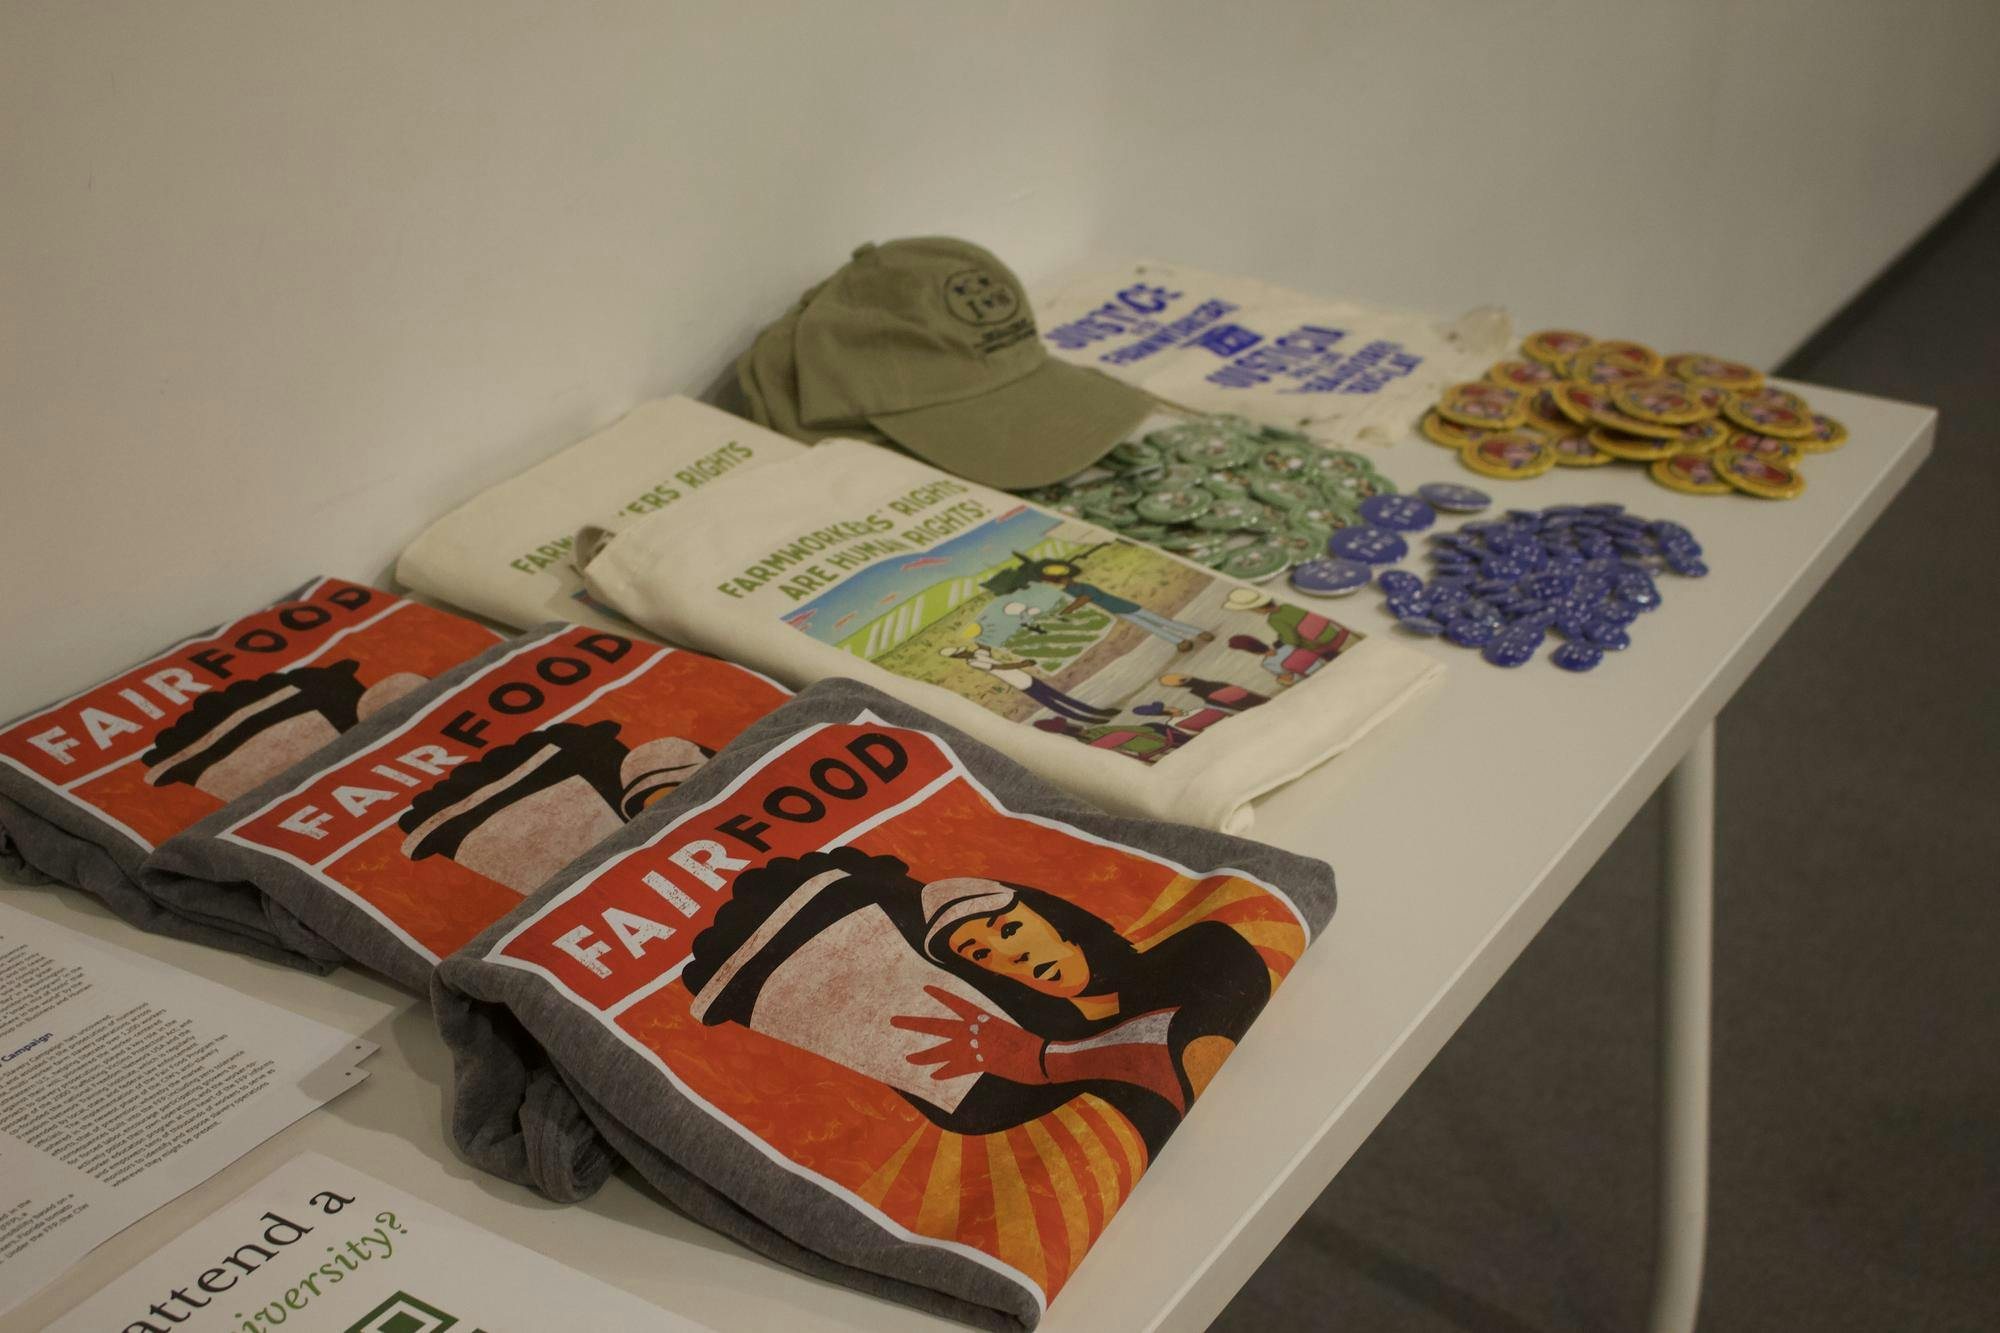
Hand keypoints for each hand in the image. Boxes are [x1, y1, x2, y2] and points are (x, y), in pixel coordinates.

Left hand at [891, 985, 1046, 1083]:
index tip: (926, 989)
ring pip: (941, 1051)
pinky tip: (933, 1075)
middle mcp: (974, 1029)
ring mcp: (974, 1046)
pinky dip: (945, 1072)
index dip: (941, 996)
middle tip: (894, 1021)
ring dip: (923, 1055)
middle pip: (937, 1026)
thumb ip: (990, 1033)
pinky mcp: (979, 1063)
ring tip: (908, 1056)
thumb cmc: (1029, 1043)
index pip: (957, 1003)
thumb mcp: (1006, 1030)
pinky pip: (955, 1068)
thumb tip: (982, 1039)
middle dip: (913, 1024)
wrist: (1040, 1056)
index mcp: (983, 1017)